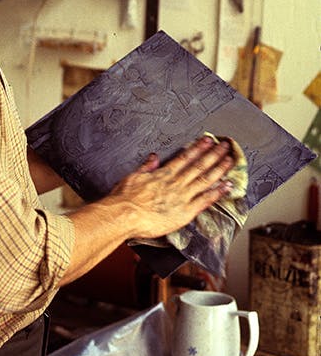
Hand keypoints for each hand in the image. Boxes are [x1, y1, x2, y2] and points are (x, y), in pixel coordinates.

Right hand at [108, 134, 235, 239]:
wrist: (124, 215)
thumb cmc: (125, 198)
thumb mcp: (133, 176)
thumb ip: (146, 167)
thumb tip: (154, 157)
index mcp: (164, 174)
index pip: (185, 157)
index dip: (199, 148)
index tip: (208, 140)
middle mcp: (176, 183)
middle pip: (199, 165)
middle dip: (214, 154)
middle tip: (226, 146)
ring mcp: (182, 197)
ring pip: (205, 179)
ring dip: (219, 169)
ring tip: (230, 160)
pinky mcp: (185, 212)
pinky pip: (205, 200)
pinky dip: (217, 192)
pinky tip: (227, 186)